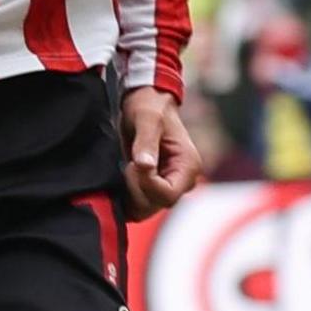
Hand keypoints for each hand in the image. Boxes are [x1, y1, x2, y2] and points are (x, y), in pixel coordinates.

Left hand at [120, 86, 202, 220]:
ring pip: (146, 208)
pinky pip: (139, 202)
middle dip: (136, 189)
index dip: (146, 185)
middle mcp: (182, 180)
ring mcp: (168, 185)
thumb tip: (144, 165)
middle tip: (127, 164)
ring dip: (130, 193)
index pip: (168, 194)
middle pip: (157, 204)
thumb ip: (146, 142)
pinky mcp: (154, 186)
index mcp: (188, 166)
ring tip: (125, 166)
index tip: (132, 164)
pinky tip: (122, 174)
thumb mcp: (147, 119)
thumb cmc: (150, 107)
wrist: (147, 102)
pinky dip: (127, 194)